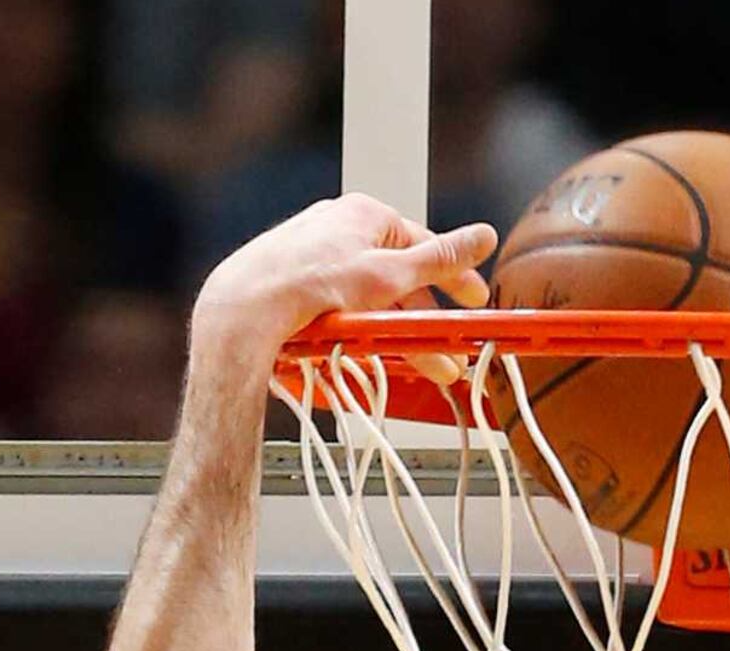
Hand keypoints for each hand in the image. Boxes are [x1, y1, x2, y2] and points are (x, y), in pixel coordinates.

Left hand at [193, 194, 497, 356]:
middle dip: (422, 315)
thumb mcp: (392, 274)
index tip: (472, 301)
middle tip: (442, 348)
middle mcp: (336, 225)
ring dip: (393, 325)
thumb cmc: (313, 283)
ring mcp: (311, 251)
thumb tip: (483, 236)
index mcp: (364, 213)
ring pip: (366, 291)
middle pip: (395, 273)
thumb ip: (441, 259)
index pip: (423, 244)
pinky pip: (337, 301)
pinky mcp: (291, 279)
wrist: (246, 307)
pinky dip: (358, 323)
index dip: (453, 277)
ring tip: (406, 359)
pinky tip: (363, 346)